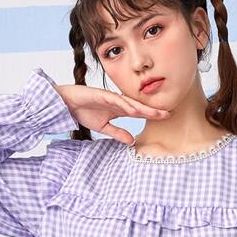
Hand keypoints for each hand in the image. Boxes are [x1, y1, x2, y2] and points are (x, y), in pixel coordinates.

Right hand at [54, 83, 169, 143]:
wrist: (68, 104)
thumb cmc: (84, 112)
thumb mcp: (104, 127)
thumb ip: (118, 133)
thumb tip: (131, 141)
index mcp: (119, 109)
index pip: (139, 112)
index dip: (152, 115)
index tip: (166, 117)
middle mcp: (118, 102)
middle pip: (138, 106)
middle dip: (152, 110)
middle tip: (168, 114)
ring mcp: (110, 97)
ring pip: (130, 103)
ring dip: (142, 108)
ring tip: (155, 113)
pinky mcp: (102, 95)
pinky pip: (115, 100)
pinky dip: (125, 104)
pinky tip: (134, 109)